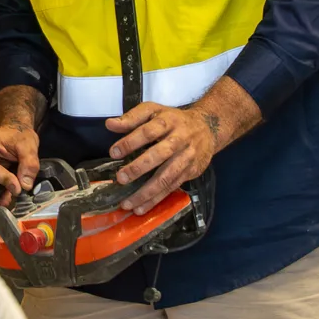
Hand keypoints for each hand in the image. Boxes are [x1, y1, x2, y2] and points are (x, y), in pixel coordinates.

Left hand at [105, 101, 219, 214]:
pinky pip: (172, 187)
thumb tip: (110, 124)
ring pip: (167, 177)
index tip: (114, 153)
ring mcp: (186, 157)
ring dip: (147, 192)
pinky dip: (156, 199)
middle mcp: (179, 139)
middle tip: (121, 178)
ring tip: (127, 203)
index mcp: (168, 121)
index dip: (131, 142)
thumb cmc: (174, 120)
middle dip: (139, 168)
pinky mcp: (190, 172)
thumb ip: (132, 118)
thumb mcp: (154, 111)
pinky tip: (141, 207)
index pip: (148, 131)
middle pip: (160, 154)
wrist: (208, 128)